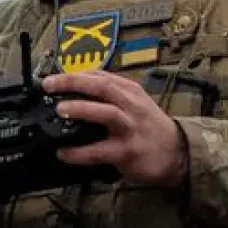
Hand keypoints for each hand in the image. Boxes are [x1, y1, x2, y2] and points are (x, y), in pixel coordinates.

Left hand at [39, 69, 188, 188]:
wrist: (178, 153)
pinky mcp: (128, 151)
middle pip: (102, 86)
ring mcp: (130, 128)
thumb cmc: (149, 126)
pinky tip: (64, 153)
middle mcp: (131, 105)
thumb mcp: (133, 102)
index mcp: (129, 90)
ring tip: (60, 110)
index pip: (99, 75)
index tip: (51, 78)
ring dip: (81, 109)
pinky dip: (79, 152)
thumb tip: (72, 88)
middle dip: (73, 82)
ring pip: (106, 112)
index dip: (73, 74)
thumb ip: (108, 94)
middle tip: (49, 84)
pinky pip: (101, 150)